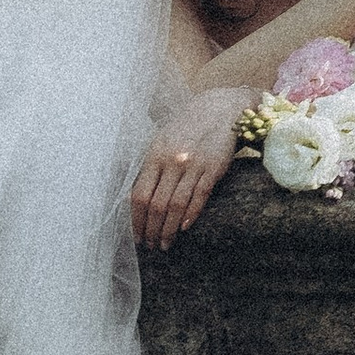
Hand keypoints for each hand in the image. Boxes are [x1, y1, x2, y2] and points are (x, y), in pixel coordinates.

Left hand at [131, 87, 247, 248]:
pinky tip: (183, 229)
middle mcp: (172, 161)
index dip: (135, 220)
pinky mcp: (213, 168)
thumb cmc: (187, 127)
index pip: (139, 195)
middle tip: (150, 245)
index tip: (135, 235)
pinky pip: (199, 197)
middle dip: (151, 230)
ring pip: (176, 206)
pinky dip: (190, 215)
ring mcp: (193, 165)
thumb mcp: (162, 141)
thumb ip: (150, 166)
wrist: (219, 109)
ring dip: (168, 229)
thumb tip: (137, 198)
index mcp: (155, 155)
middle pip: (156, 205)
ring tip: (165, 244)